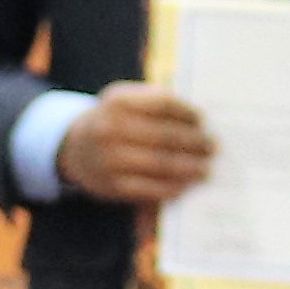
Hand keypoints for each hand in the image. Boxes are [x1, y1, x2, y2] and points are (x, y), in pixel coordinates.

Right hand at [55, 83, 217, 207]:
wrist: (76, 149)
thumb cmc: (114, 121)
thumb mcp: (125, 100)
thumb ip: (155, 100)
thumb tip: (198, 118)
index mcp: (117, 101)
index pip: (163, 104)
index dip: (187, 112)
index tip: (203, 119)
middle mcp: (110, 129)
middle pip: (166, 135)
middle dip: (195, 142)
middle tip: (213, 146)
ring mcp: (110, 159)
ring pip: (162, 163)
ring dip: (191, 167)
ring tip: (206, 168)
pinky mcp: (113, 186)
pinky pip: (151, 188)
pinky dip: (174, 186)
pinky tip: (187, 184)